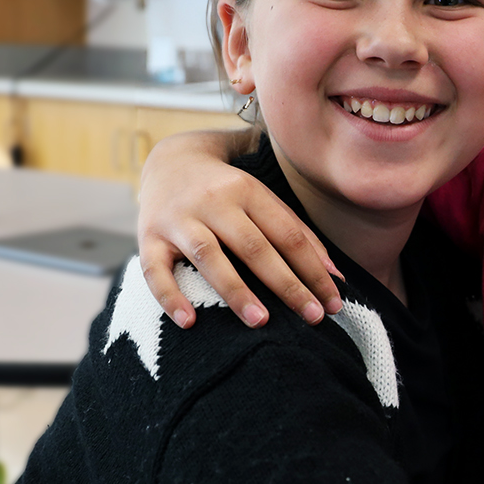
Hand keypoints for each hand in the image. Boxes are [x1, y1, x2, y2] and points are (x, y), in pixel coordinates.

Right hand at [136, 129, 343, 328]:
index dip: (313, 269)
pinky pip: (154, 269)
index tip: (334, 302)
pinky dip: (170, 296)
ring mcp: (178, 220)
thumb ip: (298, 234)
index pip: (287, 235)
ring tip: (261, 322)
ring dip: (235, 290)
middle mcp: (212, 203)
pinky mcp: (148, 237)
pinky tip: (189, 322)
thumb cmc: (227, 191)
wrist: (167, 161)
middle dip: (286, 284)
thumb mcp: (263, 200)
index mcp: (247, 191)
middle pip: (253, 246)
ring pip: (208, 256)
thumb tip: (335, 275)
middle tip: (312, 316)